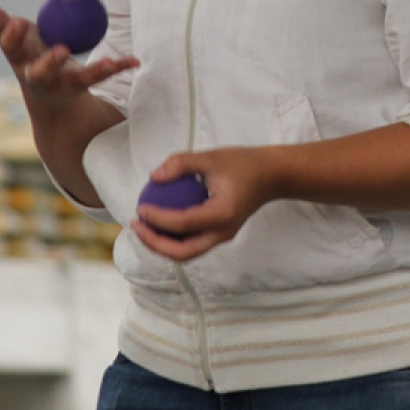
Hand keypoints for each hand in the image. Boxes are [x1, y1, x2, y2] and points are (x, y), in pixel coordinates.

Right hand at [0, 4, 137, 108]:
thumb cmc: (31, 57)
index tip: (17, 21)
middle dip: (49, 63)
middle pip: (41, 73)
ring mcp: (63, 86)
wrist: (52, 98)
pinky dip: (120, 66)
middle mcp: (39, 78)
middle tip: (61, 50)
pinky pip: (104, 76)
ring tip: (110, 63)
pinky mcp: (85, 88)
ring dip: (95, 71)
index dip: (12, 36)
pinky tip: (135, 61)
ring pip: (78, 81)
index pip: (11, 49)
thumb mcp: (15, 39)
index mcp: (19, 62)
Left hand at [131, 146, 282, 262]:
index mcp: (222, 214)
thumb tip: (153, 176)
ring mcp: (223, 237)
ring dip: (162, 245)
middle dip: (155, 244)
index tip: (140, 207)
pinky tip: (159, 222)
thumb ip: (181, 163)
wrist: (272, 176)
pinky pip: (193, 243)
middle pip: (183, 252)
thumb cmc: (242, 163)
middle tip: (136, 225)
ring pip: (187, 252)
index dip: (157, 219)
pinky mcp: (221, 235)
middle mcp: (223, 232)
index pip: (183, 224)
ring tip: (143, 226)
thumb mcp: (211, 157)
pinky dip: (174, 238)